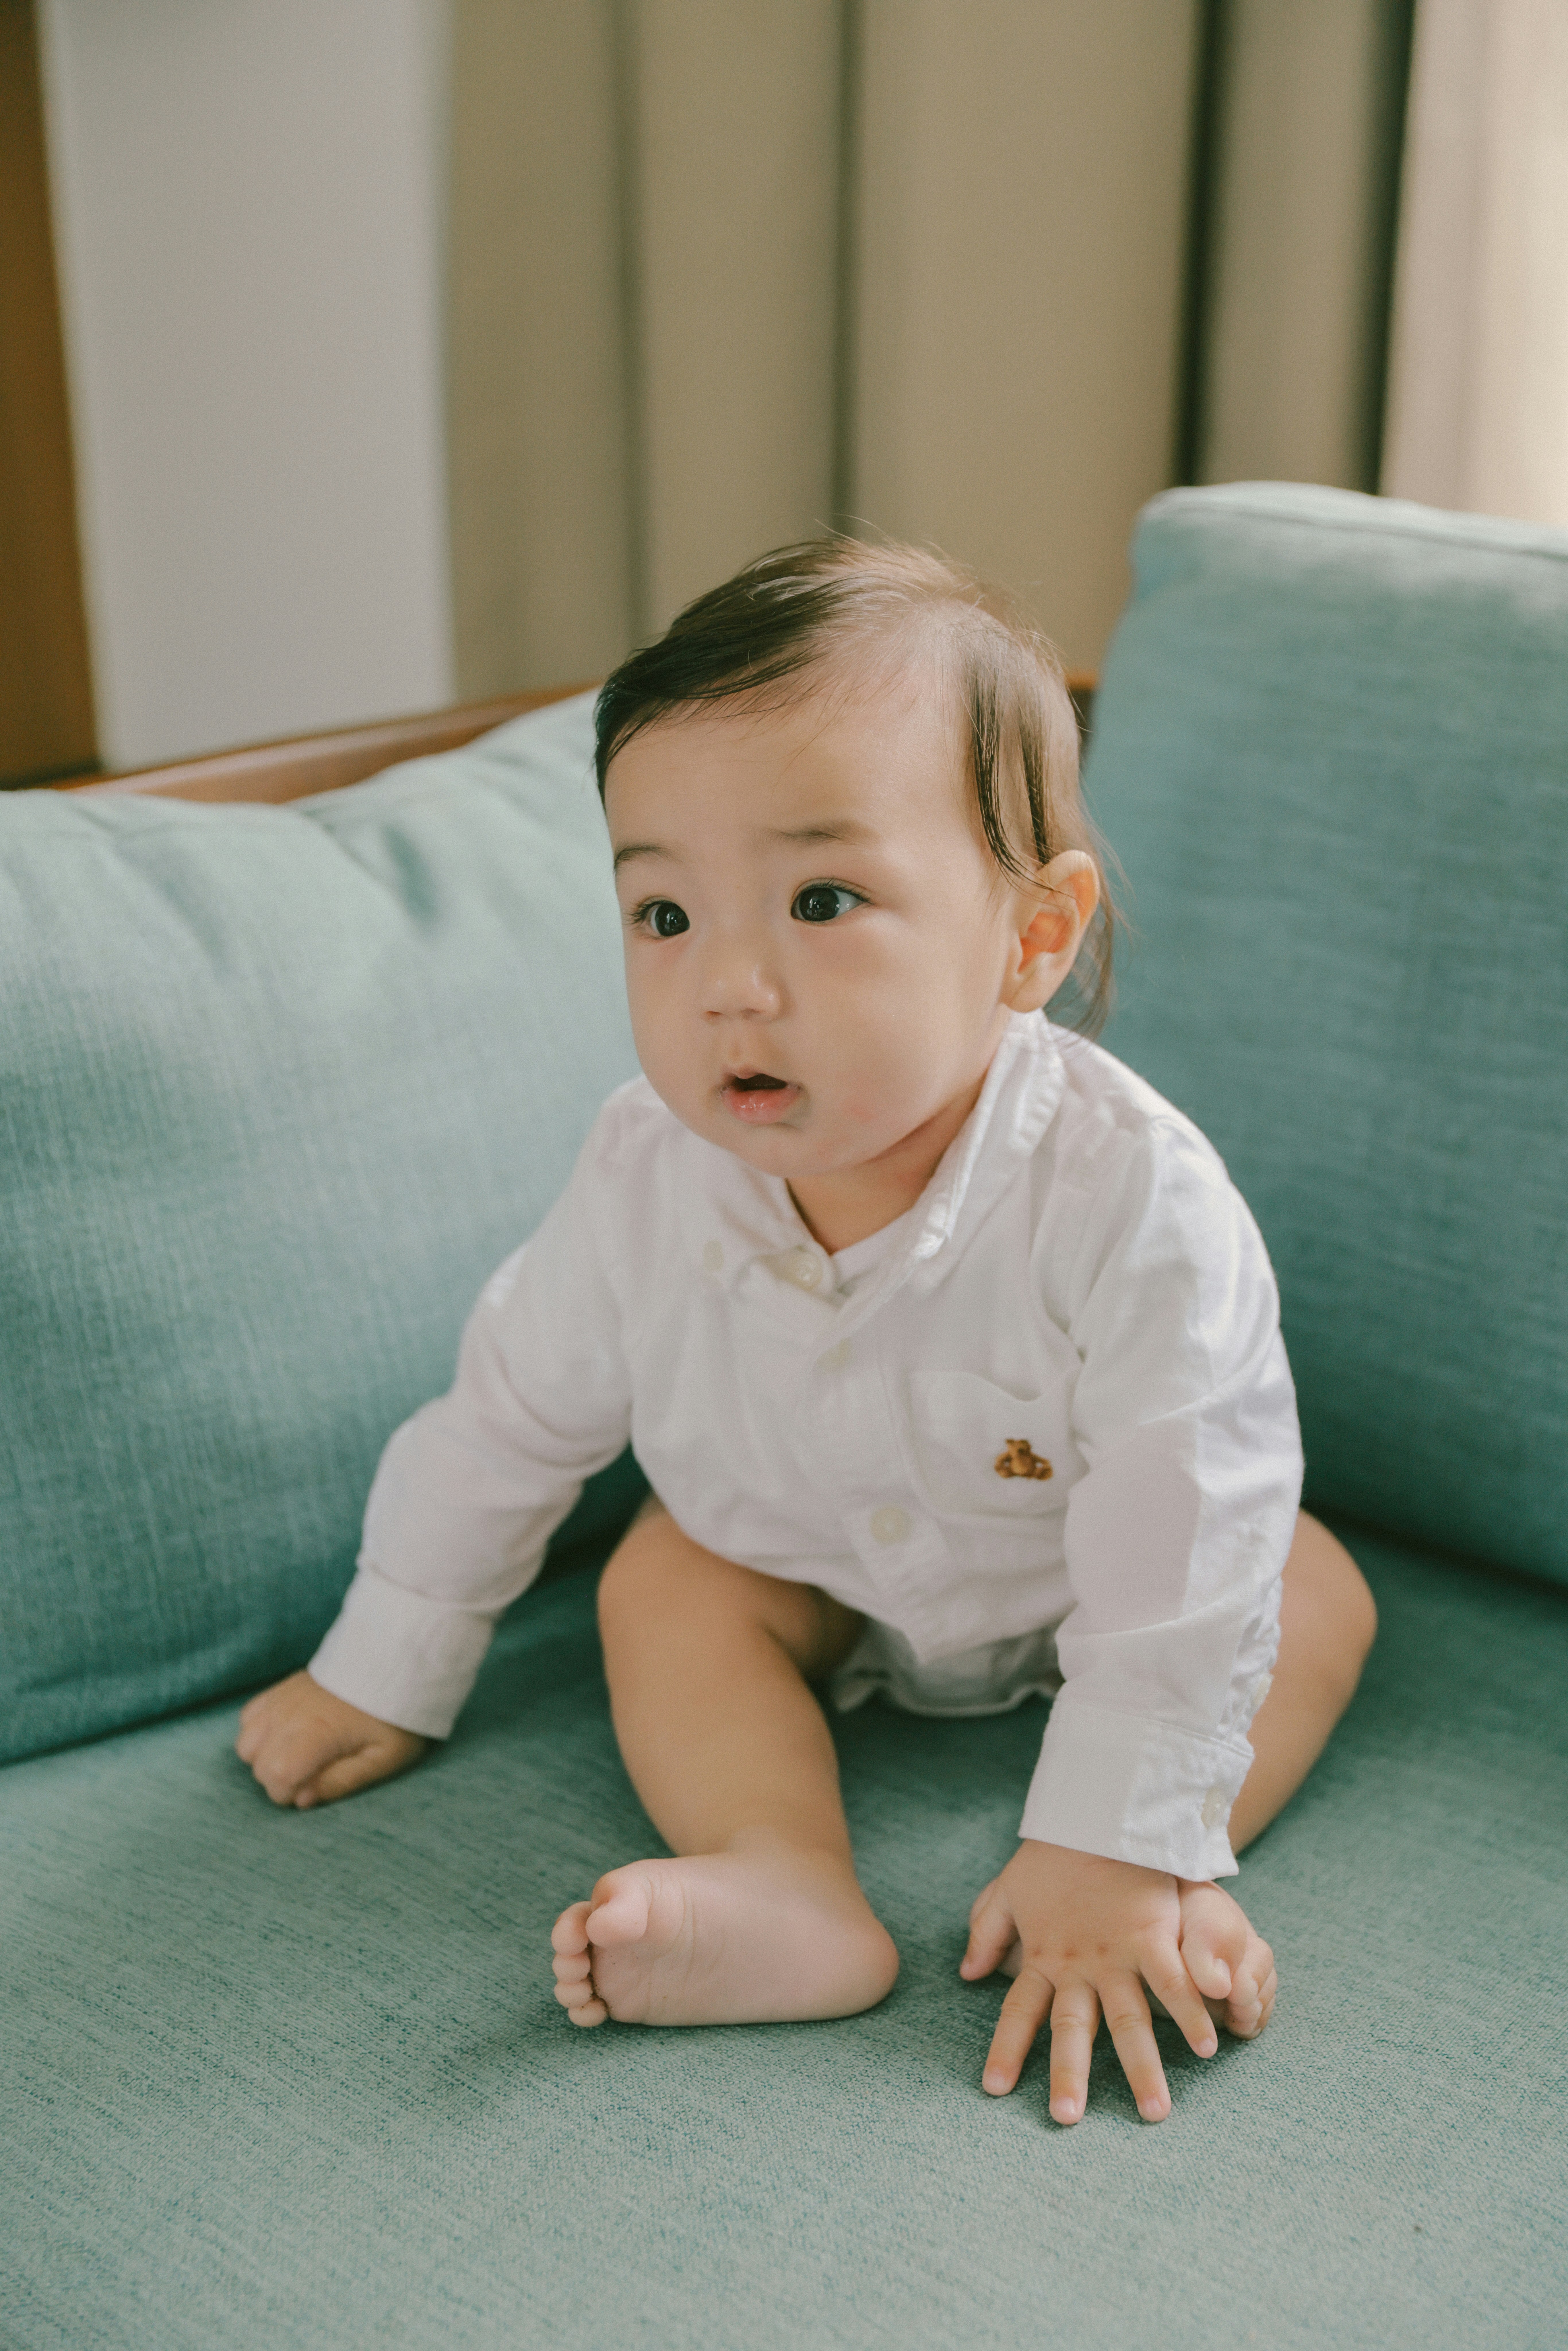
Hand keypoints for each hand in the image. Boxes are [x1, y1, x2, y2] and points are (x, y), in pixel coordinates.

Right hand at [235, 1670, 426, 1808]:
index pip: (276, 1776)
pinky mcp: (281, 1688)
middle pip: (257, 1763)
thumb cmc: (392, 1717)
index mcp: (317, 1732)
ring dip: (263, 1758)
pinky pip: (249, 1716)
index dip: (288, 1794)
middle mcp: (291, 1714)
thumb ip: (341, 1782)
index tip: (311, 1789)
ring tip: (295, 1758)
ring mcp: (282, 1698)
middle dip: (276, 1781)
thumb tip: (302, 1800)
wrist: (393, 1666)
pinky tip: (285, 1736)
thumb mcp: (383, 1757)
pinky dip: (258, 1732)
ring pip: (246, 1742)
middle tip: (308, 1775)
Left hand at [960, 1839, 1217, 2124]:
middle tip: (1065, 2121)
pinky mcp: (1152, 1934)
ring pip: (1128, 2020)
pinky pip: (1173, 1982)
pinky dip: (1189, 2014)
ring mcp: (1117, 1953)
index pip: (1018, 2011)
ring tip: (1155, 2111)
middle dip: (1068, 2075)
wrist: (1093, 1812)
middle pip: (1071, 2029)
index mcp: (1044, 1957)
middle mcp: (1078, 1965)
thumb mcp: (1009, 1890)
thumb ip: (987, 1932)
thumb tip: (965, 1973)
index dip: (1006, 2049)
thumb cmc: (1052, 1854)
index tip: (993, 2089)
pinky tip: (1207, 2047)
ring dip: (1141, 2067)